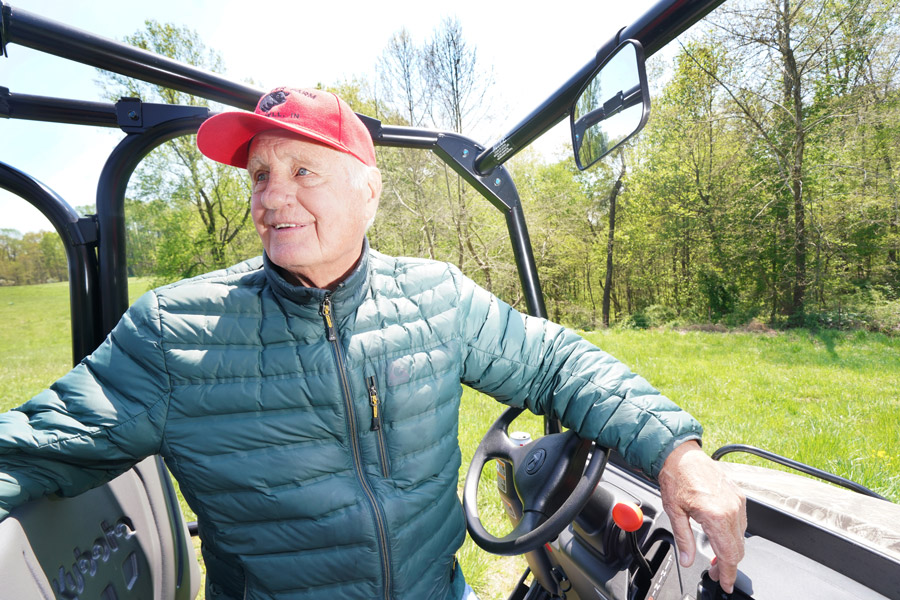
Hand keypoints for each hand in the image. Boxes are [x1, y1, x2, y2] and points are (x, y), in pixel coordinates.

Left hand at [658, 440, 746, 592]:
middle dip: (728, 565)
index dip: (728, 573)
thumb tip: (687, 560)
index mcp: (716, 515)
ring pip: (741, 537)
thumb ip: (684, 539)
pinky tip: (721, 536)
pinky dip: (733, 534)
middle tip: (714, 572)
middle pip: (738, 549)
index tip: (724, 583)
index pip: (728, 554)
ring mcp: (737, 502)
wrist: (682, 455)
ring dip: (731, 550)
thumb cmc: (676, 478)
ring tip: (715, 557)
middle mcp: (731, 509)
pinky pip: (741, 522)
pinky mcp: (738, 496)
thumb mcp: (674, 512)